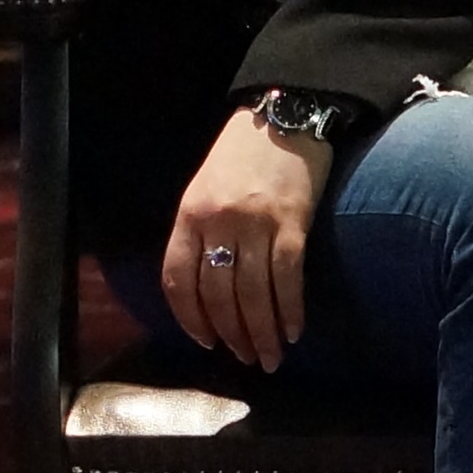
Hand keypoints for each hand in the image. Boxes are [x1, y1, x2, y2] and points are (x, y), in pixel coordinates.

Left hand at [162, 107, 333, 370]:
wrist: (285, 114)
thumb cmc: (242, 154)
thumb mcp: (204, 187)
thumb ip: (199, 232)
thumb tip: (206, 289)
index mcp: (190, 214)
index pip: (179, 280)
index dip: (190, 319)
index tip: (207, 341)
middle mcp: (219, 222)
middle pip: (218, 295)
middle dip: (231, 335)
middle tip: (244, 358)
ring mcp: (256, 223)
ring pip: (253, 295)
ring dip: (261, 334)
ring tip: (269, 358)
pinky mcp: (292, 223)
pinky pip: (288, 279)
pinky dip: (290, 311)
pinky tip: (293, 331)